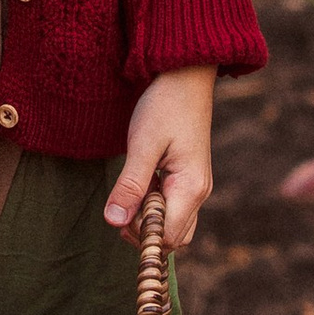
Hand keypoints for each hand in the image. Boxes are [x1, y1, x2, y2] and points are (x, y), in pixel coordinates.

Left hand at [105, 65, 215, 253]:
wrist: (185, 77)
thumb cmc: (164, 106)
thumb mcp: (142, 145)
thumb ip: (130, 186)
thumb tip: (114, 222)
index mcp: (190, 188)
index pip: (168, 237)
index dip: (141, 234)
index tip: (121, 213)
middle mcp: (199, 193)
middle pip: (173, 237)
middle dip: (144, 230)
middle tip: (124, 200)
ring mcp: (196, 187)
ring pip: (174, 224)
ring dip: (149, 217)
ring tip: (132, 189)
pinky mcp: (189, 179)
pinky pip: (173, 207)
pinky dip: (154, 204)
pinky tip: (141, 181)